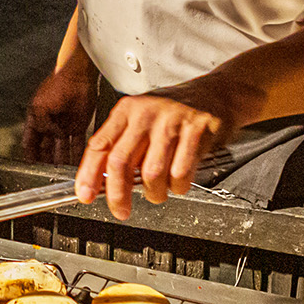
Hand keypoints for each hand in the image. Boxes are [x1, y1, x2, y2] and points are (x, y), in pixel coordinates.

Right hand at [21, 63, 94, 165]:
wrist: (78, 77)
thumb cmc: (57, 85)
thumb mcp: (41, 106)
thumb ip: (42, 125)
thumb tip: (50, 137)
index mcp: (36, 118)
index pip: (30, 141)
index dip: (30, 153)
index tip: (30, 165)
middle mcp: (50, 124)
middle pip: (46, 148)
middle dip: (46, 160)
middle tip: (48, 172)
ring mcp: (64, 126)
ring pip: (61, 148)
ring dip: (61, 160)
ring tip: (62, 171)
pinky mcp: (78, 126)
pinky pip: (76, 144)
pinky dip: (76, 154)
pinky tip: (76, 163)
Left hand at [74, 83, 248, 220]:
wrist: (218, 92)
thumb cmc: (176, 113)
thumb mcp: (143, 120)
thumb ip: (124, 146)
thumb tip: (103, 182)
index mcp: (127, 110)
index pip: (99, 145)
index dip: (88, 174)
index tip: (85, 195)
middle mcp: (146, 113)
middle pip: (120, 161)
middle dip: (117, 194)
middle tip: (120, 211)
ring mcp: (171, 121)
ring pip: (151, 172)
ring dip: (154, 193)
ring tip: (158, 192)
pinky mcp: (196, 131)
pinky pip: (180, 172)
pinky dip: (178, 186)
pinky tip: (179, 182)